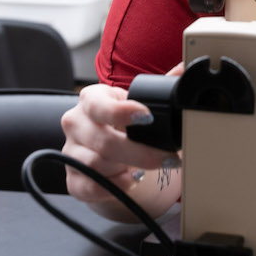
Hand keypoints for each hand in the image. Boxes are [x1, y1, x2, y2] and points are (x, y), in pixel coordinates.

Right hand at [60, 64, 183, 204]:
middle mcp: (75, 123)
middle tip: (168, 158)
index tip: (148, 117)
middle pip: (103, 142)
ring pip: (97, 166)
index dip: (123, 113)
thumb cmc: (122, 122)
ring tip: (146, 168)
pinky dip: (115, 187)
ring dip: (127, 169)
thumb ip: (160, 87)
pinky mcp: (72, 179)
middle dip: (141, 153)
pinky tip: (131, 180)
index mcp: (91, 98)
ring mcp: (70, 151)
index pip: (99, 106)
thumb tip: (186, 69)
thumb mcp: (136, 102)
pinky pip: (90, 187)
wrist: (105, 149)